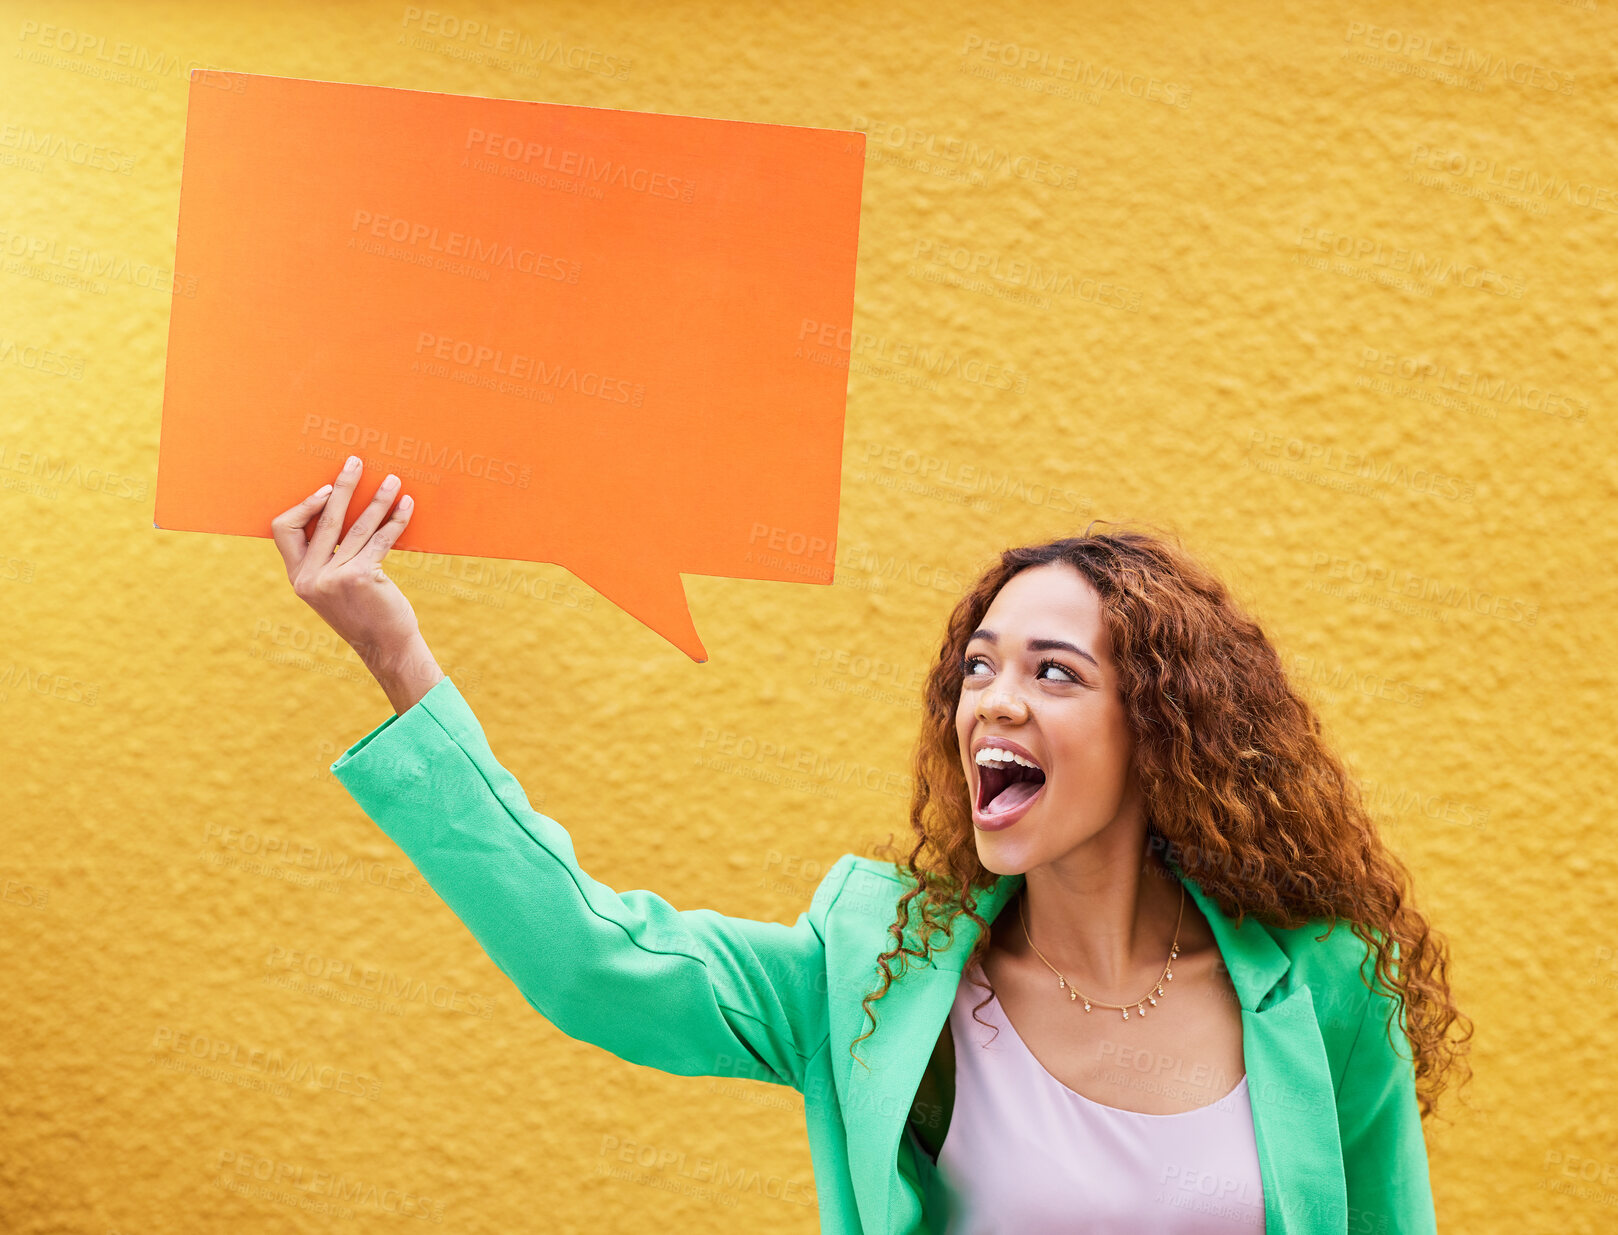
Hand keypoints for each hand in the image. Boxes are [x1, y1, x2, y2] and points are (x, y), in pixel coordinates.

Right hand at [271, 455, 442, 711]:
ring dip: (377, 499)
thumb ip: (324, 560)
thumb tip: (333, 512)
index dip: (304, 506)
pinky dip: (396, 520)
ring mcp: (333, 578)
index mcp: (297, 577)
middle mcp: (309, 577)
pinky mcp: (360, 577)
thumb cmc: (363, 613)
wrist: (385, 647)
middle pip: (324, 518)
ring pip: (357, 526)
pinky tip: (407, 505)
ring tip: (392, 480)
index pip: (283, 529)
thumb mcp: (331, 588)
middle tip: (355, 461)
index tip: (326, 490)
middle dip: (342, 485)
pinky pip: (380, 539)